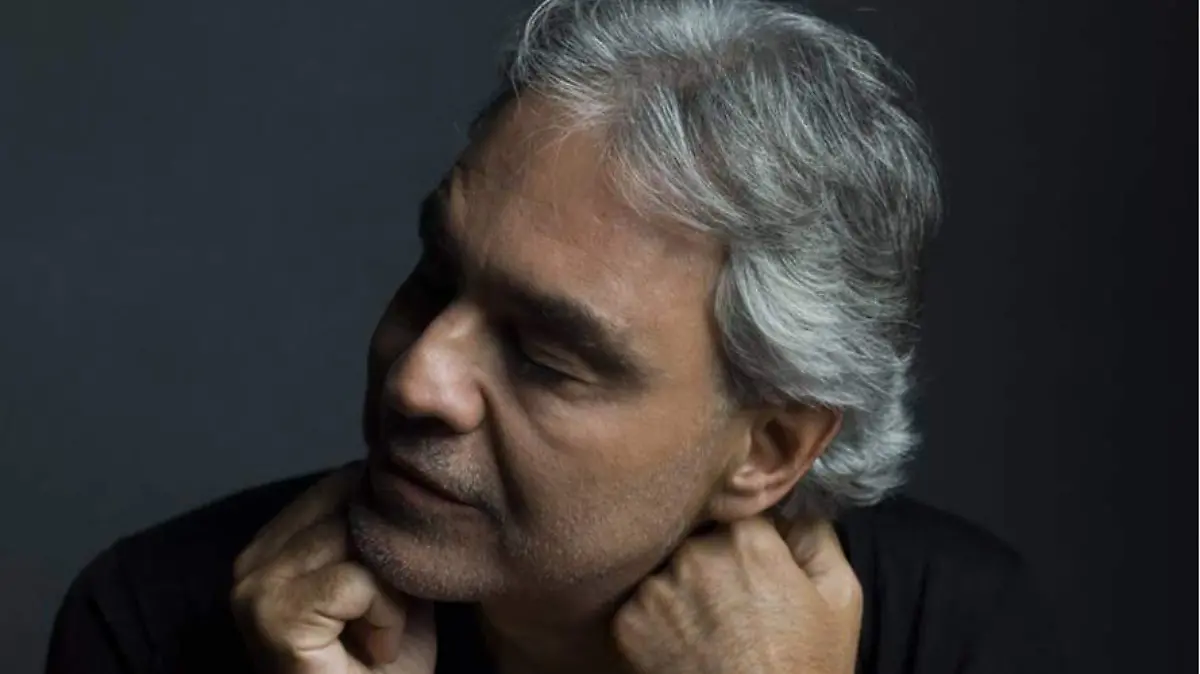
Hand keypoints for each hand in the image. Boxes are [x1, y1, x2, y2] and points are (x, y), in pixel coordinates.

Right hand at [230, 464, 436, 672]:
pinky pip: (359, 581)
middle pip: (353, 506)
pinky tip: (377, 649)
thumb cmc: (385, 664)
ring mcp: (252, 585)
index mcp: (272, 542)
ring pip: (359, 538)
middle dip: (392, 559)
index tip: (390, 589)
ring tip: (380, 634)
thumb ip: (384, 525)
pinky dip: (387, 616)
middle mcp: (250, 557)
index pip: (345, 483)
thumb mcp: (393, 576)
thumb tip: (400, 467)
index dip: (389, 525)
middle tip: (389, 619)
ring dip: (393, 592)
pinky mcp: (271, 614)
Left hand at [612, 516, 861, 673]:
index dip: (750, 539)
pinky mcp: (629, 623)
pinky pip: (640, 605)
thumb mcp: (840, 596)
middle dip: (713, 562)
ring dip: (681, 588)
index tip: (757, 565)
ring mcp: (656, 588)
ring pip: (666, 570)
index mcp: (745, 538)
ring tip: (707, 625)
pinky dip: (656, 619)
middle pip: (699, 539)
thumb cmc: (805, 665)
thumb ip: (817, 536)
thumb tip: (794, 510)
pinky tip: (682, 642)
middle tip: (732, 602)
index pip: (739, 514)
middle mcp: (694, 553)